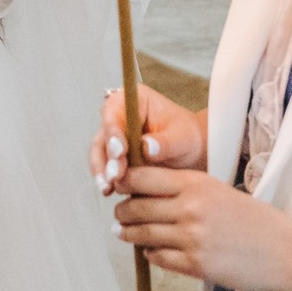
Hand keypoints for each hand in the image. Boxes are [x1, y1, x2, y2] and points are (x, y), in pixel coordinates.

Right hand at [89, 85, 205, 189]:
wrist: (191, 153)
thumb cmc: (188, 137)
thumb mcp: (183, 138)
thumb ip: (165, 142)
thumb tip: (146, 147)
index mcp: (135, 100)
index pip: (114, 110)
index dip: (113, 130)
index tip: (119, 151)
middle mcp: (121, 115)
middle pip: (103, 133)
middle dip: (106, 156)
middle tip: (114, 175)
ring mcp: (116, 135)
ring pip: (100, 151)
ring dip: (101, 170)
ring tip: (108, 187)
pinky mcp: (115, 154)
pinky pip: (104, 165)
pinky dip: (106, 178)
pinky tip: (109, 190)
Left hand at [115, 164, 291, 290]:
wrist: (286, 251)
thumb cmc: (255, 220)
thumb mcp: (219, 190)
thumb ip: (184, 189)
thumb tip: (145, 191)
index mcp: (196, 183)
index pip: (143, 177)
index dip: (124, 181)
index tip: (118, 185)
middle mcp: (190, 208)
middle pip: (136, 206)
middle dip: (122, 210)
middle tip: (119, 213)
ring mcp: (191, 238)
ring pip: (142, 234)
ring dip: (128, 233)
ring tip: (124, 232)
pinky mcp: (195, 265)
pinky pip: (158, 258)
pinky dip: (149, 254)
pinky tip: (150, 250)